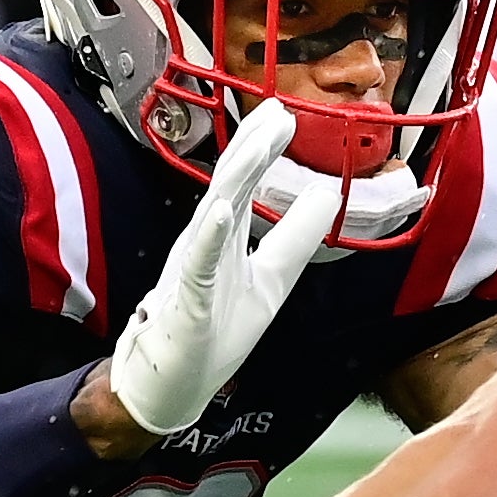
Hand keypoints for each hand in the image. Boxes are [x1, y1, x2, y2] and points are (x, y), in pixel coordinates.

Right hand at [109, 100, 335, 436]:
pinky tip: (222, 211)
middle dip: (254, 147)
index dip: (265, 151)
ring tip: (261, 141)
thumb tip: (327, 197)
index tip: (287, 116)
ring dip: (239, 176)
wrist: (169, 386)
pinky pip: (199, 265)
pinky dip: (211, 238)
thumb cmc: (212, 333)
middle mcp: (205, 246)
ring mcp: (193, 272)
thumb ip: (294, 240)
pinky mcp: (188, 303)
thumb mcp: (270, 281)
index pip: (245, 186)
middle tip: (279, 110)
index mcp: (223, 241)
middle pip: (229, 186)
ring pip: (215, 213)